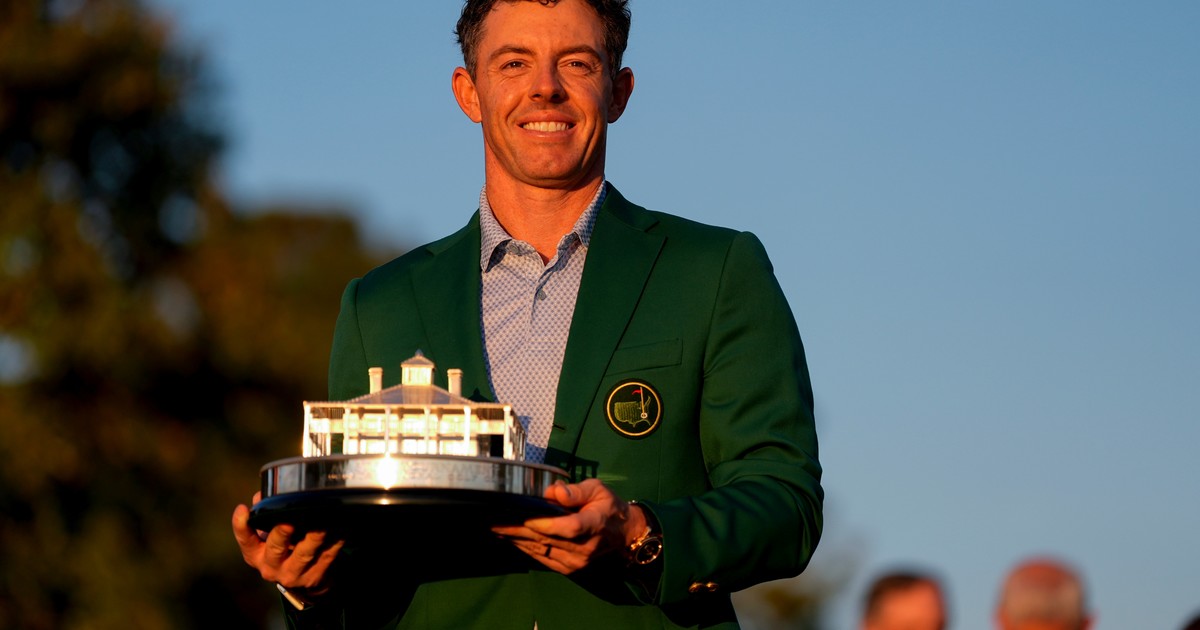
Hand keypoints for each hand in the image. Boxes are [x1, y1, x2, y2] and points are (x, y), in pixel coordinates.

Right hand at [231, 492, 343, 600]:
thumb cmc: (283, 548)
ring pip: (305, 554)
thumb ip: (265, 514)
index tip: (242, 509)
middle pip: (276, 548)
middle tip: (289, 521)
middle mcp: (272, 566)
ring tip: (321, 523)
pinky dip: (335, 541)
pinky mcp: (316, 575)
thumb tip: (263, 495)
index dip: (241, 525)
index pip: (245, 540)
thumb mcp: (268, 536)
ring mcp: (294, 574)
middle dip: (282, 534)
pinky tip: (341, 527)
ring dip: (314, 537)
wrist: (303, 580)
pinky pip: (328, 555)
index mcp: (256, 554)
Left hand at [492, 479, 646, 573]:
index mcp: (594, 525)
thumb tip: (553, 492)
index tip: (519, 516)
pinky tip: (511, 540)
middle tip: (493, 520)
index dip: (542, 524)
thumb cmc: (608, 506)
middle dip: (517, 530)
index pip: (567, 527)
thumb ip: (576, 491)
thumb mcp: (598, 490)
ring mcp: (576, 562)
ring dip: (516, 540)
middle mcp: (584, 548)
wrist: (623, 534)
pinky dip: (526, 548)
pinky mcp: (569, 569)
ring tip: (495, 529)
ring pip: (541, 551)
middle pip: (546, 539)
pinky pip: (543, 559)